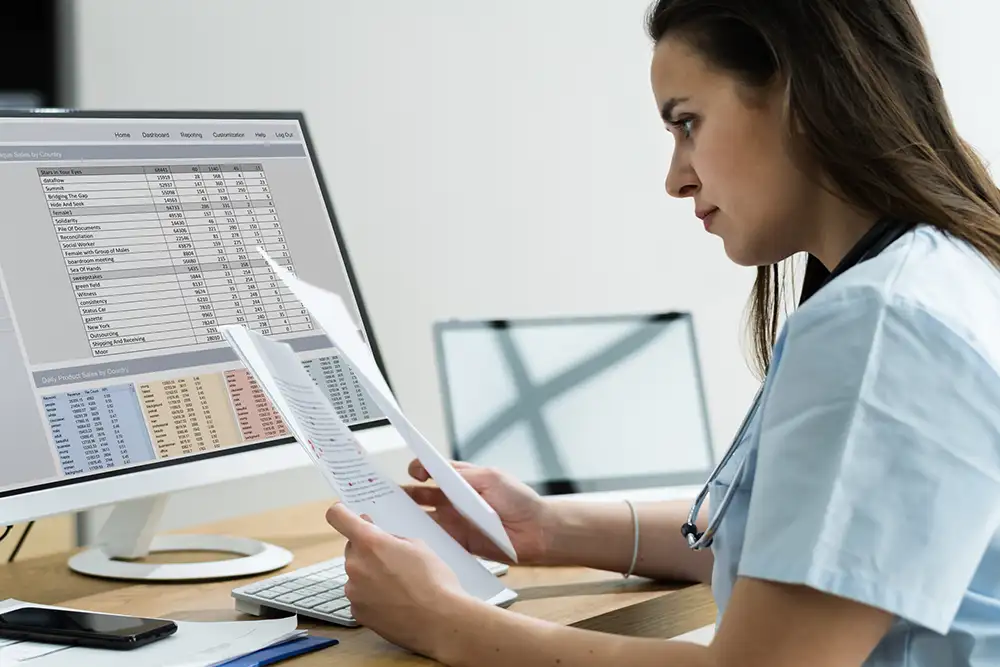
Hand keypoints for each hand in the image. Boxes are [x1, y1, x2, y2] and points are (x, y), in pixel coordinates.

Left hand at [325, 502, 469, 656]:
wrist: (441, 622)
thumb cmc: (435, 582)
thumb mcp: (418, 546)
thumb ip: (390, 537)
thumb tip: (377, 535)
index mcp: (370, 542)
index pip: (337, 516)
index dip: (341, 513)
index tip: (346, 515)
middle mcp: (355, 565)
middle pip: (352, 549)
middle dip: (368, 550)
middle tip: (392, 559)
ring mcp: (353, 591)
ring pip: (357, 574)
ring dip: (371, 575)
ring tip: (399, 586)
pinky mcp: (357, 612)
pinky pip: (360, 596)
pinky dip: (372, 597)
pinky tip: (394, 602)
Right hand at [403, 458, 552, 564]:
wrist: (537, 531)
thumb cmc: (519, 500)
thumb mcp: (491, 478)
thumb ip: (463, 476)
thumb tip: (436, 472)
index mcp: (462, 480)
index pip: (433, 471)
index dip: (419, 469)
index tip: (411, 470)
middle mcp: (455, 500)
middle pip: (422, 495)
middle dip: (403, 493)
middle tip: (385, 494)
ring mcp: (455, 522)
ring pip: (424, 517)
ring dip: (408, 517)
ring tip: (390, 517)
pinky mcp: (458, 542)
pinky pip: (436, 540)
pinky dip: (422, 539)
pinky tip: (410, 539)